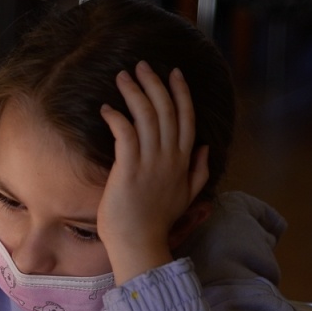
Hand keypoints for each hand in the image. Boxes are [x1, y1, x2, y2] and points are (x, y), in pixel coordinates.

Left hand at [97, 62, 210, 284]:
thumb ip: (199, 171)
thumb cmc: (156, 223)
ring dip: (134, 93)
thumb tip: (204, 148)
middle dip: (155, 83)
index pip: (186, 118)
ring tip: (122, 77)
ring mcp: (150, 163)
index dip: (180, 93)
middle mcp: (170, 158)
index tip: (174, 73)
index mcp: (184, 161)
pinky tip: (106, 109)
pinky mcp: (129, 170)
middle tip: (142, 65)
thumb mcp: (186, 197)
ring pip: (146, 116)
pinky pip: (125, 133)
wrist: (139, 245)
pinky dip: (116, 117)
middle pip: (166, 110)